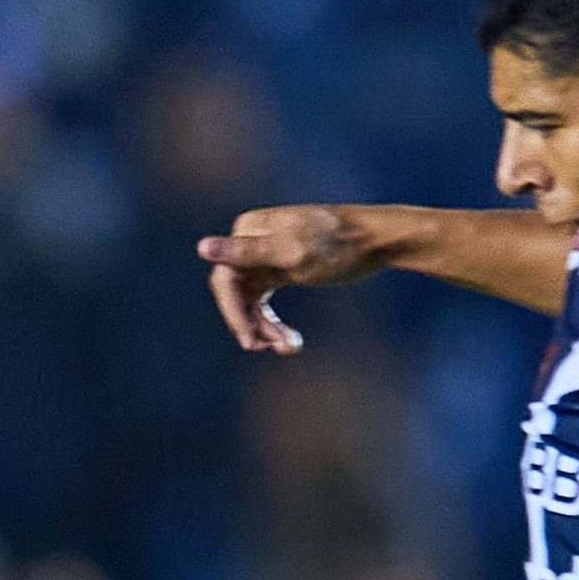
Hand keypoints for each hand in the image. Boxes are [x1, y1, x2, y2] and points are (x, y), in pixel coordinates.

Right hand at [198, 204, 385, 353]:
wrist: (376, 241)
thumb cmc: (336, 243)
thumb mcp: (291, 251)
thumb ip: (247, 252)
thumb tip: (202, 247)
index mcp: (248, 232)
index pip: (225, 278)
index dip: (233, 312)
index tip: (249, 340)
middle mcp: (252, 243)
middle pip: (236, 294)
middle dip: (251, 323)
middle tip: (268, 347)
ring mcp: (266, 258)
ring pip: (251, 304)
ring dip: (265, 328)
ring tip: (289, 346)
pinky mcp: (282, 271)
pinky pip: (266, 305)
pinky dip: (274, 324)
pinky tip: (290, 341)